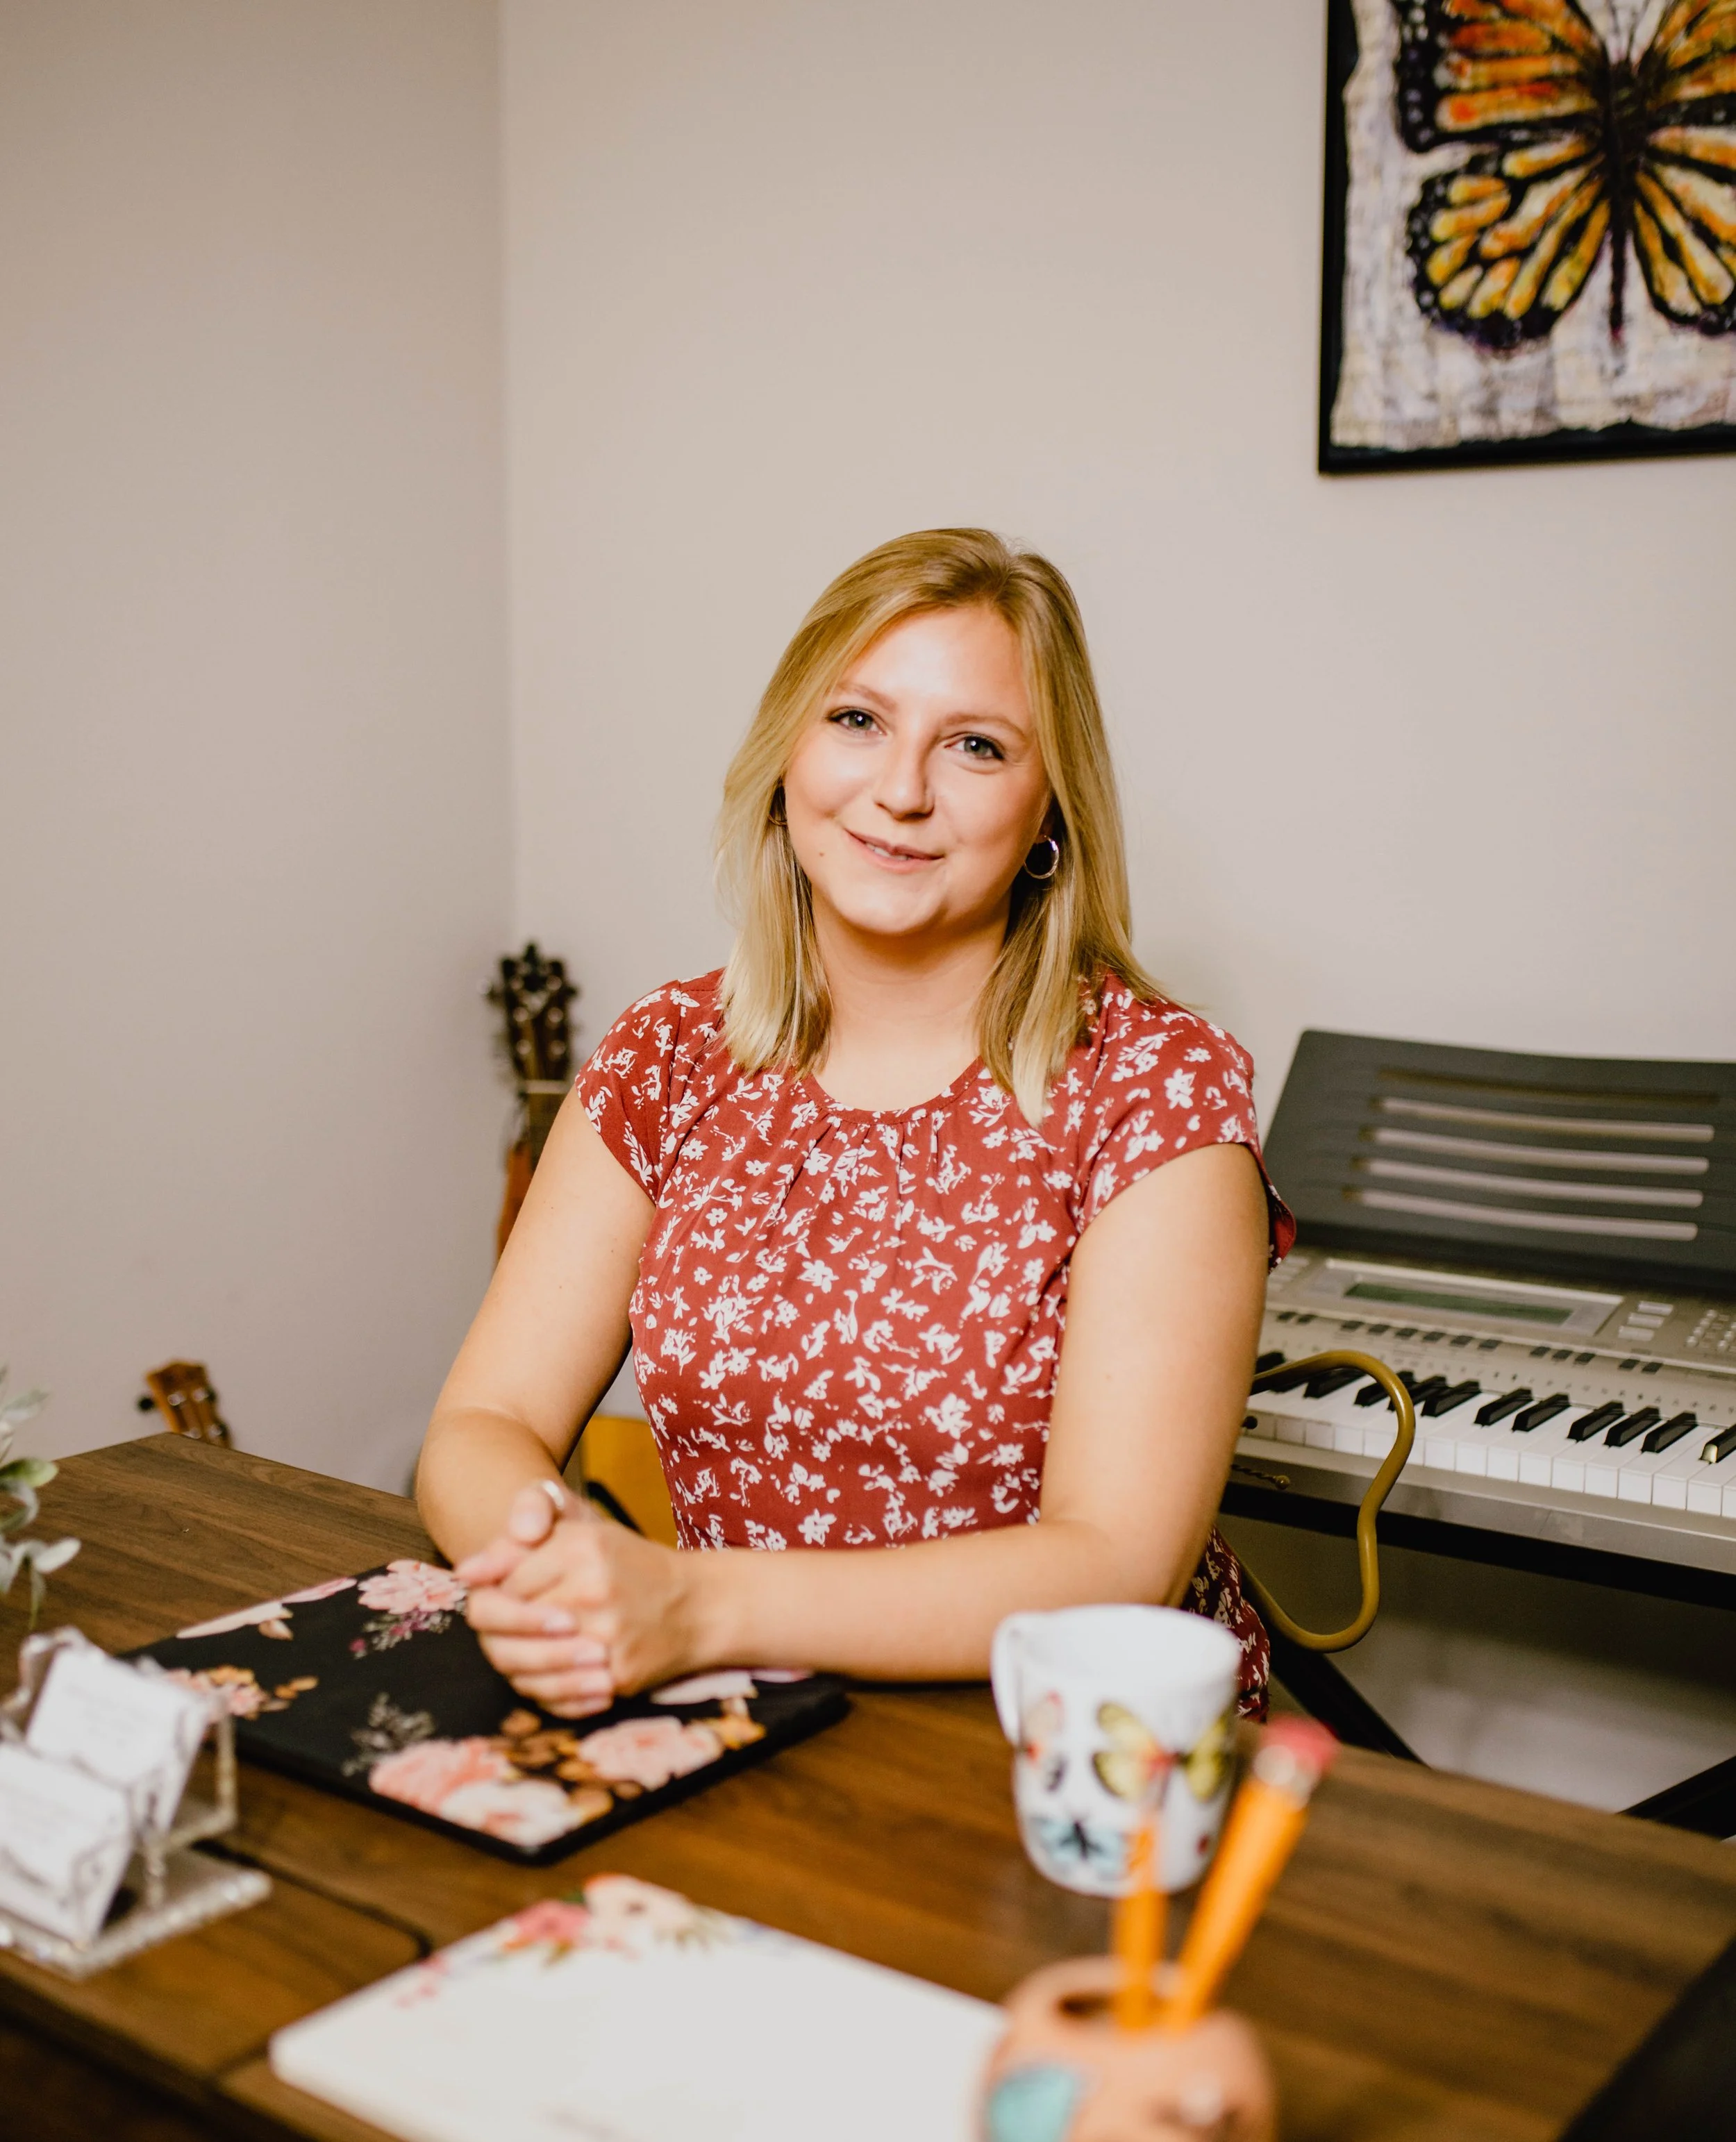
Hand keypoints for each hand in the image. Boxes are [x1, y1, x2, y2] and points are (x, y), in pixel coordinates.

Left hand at [458, 1482, 709, 1716]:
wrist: (698, 1605)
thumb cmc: (630, 1565)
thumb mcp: (581, 1533)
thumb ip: (521, 1541)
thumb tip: (466, 1572)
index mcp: (581, 1548)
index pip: (505, 1583)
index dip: (501, 1595)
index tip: (515, 1597)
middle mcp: (593, 1588)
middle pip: (508, 1627)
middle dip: (505, 1633)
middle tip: (517, 1631)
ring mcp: (606, 1636)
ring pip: (525, 1666)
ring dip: (521, 1664)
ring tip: (532, 1654)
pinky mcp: (618, 1674)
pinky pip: (557, 1694)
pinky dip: (547, 1691)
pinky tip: (555, 1677)